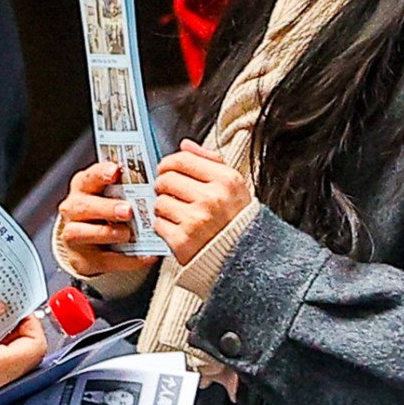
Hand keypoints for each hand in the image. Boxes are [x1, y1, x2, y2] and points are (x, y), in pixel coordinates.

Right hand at [53, 160, 148, 284]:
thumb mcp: (115, 194)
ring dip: (106, 233)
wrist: (93, 242)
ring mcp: (74, 234)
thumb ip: (129, 188)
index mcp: (84, 187)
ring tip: (127, 234)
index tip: (115, 171)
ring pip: (82, 233)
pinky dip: (126, 260)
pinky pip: (103, 260)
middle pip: (83, 206)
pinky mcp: (82, 259)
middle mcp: (74, 209)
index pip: (89, 177)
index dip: (101, 173)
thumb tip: (157, 182)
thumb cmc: (109, 210)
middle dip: (106, 207)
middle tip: (127, 210)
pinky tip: (145, 256)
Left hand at [149, 141, 252, 266]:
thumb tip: (185, 145)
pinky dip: (164, 227)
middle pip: (166, 179)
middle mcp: (211, 199)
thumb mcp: (234, 186)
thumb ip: (209, 161)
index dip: (169, 163)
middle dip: (164, 186)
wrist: (245, 258)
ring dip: (164, 208)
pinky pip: (158, 224)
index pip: (182, 160)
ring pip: (159, 202)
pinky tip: (178, 229)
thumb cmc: (237, 220)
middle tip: (171, 194)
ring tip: (178, 214)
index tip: (167, 170)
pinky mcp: (182, 241)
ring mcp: (196, 221)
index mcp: (226, 181)